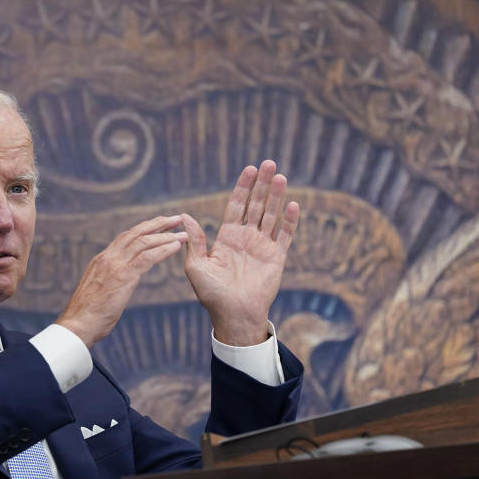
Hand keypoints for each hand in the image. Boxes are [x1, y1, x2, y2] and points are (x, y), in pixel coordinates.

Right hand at [57, 215, 186, 347]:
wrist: (78, 323)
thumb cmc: (87, 313)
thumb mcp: (97, 289)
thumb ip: (107, 280)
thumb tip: (115, 281)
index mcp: (101, 259)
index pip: (125, 237)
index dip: (144, 229)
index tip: (159, 224)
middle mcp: (108, 257)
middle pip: (136, 233)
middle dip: (158, 224)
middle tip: (175, 219)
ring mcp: (115, 265)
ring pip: (144, 242)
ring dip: (165, 236)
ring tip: (183, 234)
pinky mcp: (124, 276)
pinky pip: (147, 258)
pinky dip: (163, 250)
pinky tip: (176, 247)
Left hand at [182, 160, 299, 345]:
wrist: (233, 315)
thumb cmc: (211, 294)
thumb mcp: (196, 267)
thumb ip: (194, 241)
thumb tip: (185, 217)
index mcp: (228, 237)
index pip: (236, 205)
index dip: (242, 187)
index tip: (249, 169)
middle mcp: (246, 237)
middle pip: (256, 204)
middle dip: (262, 184)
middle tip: (269, 163)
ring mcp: (263, 246)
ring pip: (272, 215)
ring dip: (276, 196)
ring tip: (280, 176)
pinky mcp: (277, 258)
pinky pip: (285, 236)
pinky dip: (290, 221)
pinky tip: (293, 204)